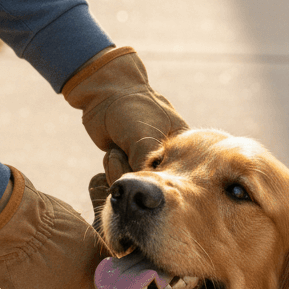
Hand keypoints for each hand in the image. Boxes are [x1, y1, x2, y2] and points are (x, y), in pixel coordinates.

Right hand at [0, 167, 102, 288]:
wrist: (12, 221)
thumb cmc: (35, 212)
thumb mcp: (69, 218)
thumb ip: (76, 238)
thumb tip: (73, 241)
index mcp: (95, 257)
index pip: (94, 278)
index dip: (75, 274)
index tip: (60, 268)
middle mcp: (84, 281)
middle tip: (38, 272)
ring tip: (21, 274)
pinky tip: (12, 286)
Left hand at [62, 46, 187, 181]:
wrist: (104, 94)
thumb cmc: (131, 109)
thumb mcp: (145, 138)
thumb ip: (148, 167)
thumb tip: (143, 194)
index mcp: (184, 150)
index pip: (178, 180)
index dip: (160, 182)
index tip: (143, 169)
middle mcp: (167, 160)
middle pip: (153, 187)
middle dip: (134, 173)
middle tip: (125, 152)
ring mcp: (146, 164)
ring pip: (134, 186)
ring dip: (120, 168)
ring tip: (118, 148)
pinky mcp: (128, 166)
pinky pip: (120, 181)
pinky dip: (112, 168)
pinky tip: (111, 151)